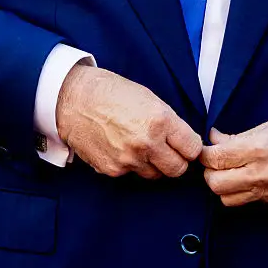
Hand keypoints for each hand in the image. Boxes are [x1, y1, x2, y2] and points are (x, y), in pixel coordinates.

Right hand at [56, 65, 202, 178]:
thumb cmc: (112, 92)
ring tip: (141, 144)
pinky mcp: (112, 170)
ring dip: (153, 164)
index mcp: (159, 121)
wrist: (74, 99)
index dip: (191, 146)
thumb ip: (168, 122)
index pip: (192, 149)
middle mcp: (146, 144)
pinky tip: (122, 146)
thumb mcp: (149, 98)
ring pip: (155, 175)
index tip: (186, 144)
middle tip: (169, 149)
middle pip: (178, 169)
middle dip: (177, 160)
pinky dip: (131, 165)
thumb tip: (183, 141)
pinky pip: (132, 174)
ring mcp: (128, 160)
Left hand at [200, 108, 267, 206]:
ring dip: (223, 186)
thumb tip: (215, 139)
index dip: (204, 153)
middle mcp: (262, 173)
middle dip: (210, 172)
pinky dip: (242, 191)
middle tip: (215, 160)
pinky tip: (248, 176)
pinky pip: (249, 201)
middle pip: (216, 184)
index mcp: (258, 149)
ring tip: (230, 170)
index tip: (205, 148)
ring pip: (228, 199)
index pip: (215, 158)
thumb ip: (238, 137)